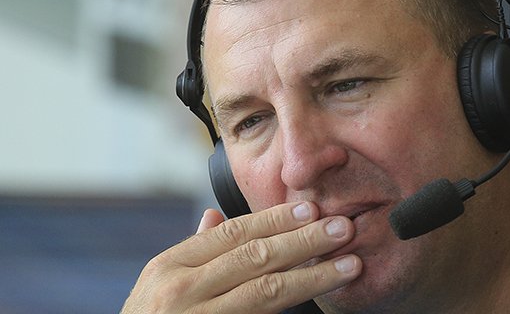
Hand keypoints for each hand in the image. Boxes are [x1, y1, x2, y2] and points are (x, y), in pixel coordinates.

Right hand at [120, 202, 361, 313]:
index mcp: (170, 266)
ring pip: (266, 292)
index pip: (233, 233)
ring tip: (348, 264)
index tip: (310, 208)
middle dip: (304, 241)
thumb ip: (193, 250)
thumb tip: (214, 216)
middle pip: (256, 257)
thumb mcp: (157, 283)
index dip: (276, 220)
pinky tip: (317, 299)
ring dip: (312, 276)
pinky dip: (292, 306)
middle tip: (341, 228)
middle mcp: (183, 291)